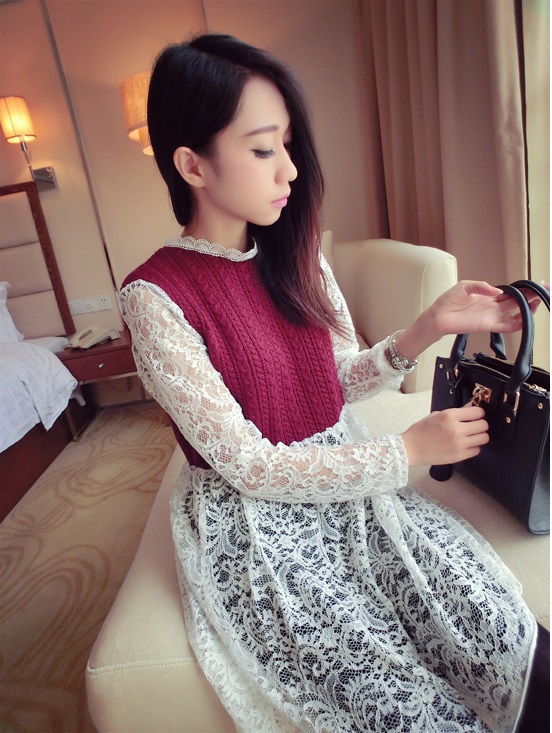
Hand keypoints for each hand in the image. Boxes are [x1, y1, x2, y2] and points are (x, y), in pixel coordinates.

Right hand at [402, 404, 488, 466]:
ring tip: (471, 436)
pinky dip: (473, 447)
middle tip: (474, 426)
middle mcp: (456, 429)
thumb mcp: (436, 415)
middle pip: (483, 425)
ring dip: (479, 436)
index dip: (479, 413)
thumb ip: (456, 412)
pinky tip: (465, 445)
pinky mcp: (459, 456)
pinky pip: (477, 450)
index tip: (476, 415)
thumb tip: (471, 407)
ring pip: (484, 438)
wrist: (411, 448)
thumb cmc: (420, 431)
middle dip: (480, 424)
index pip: (477, 412)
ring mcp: (459, 444)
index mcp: (449, 416)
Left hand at [429, 280, 545, 336]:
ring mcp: (491, 316)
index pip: (511, 292)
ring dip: (528, 309)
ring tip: (538, 301)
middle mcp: (493, 307)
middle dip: (531, 296)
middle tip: (545, 290)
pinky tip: (526, 318)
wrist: (437, 316)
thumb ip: (482, 286)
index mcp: (488, 297)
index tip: (536, 283)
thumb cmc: (448, 302)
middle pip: (517, 301)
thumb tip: (498, 291)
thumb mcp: (465, 286)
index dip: (523, 289)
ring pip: (515, 314)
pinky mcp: (487, 325)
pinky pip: (506, 326)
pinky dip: (517, 324)